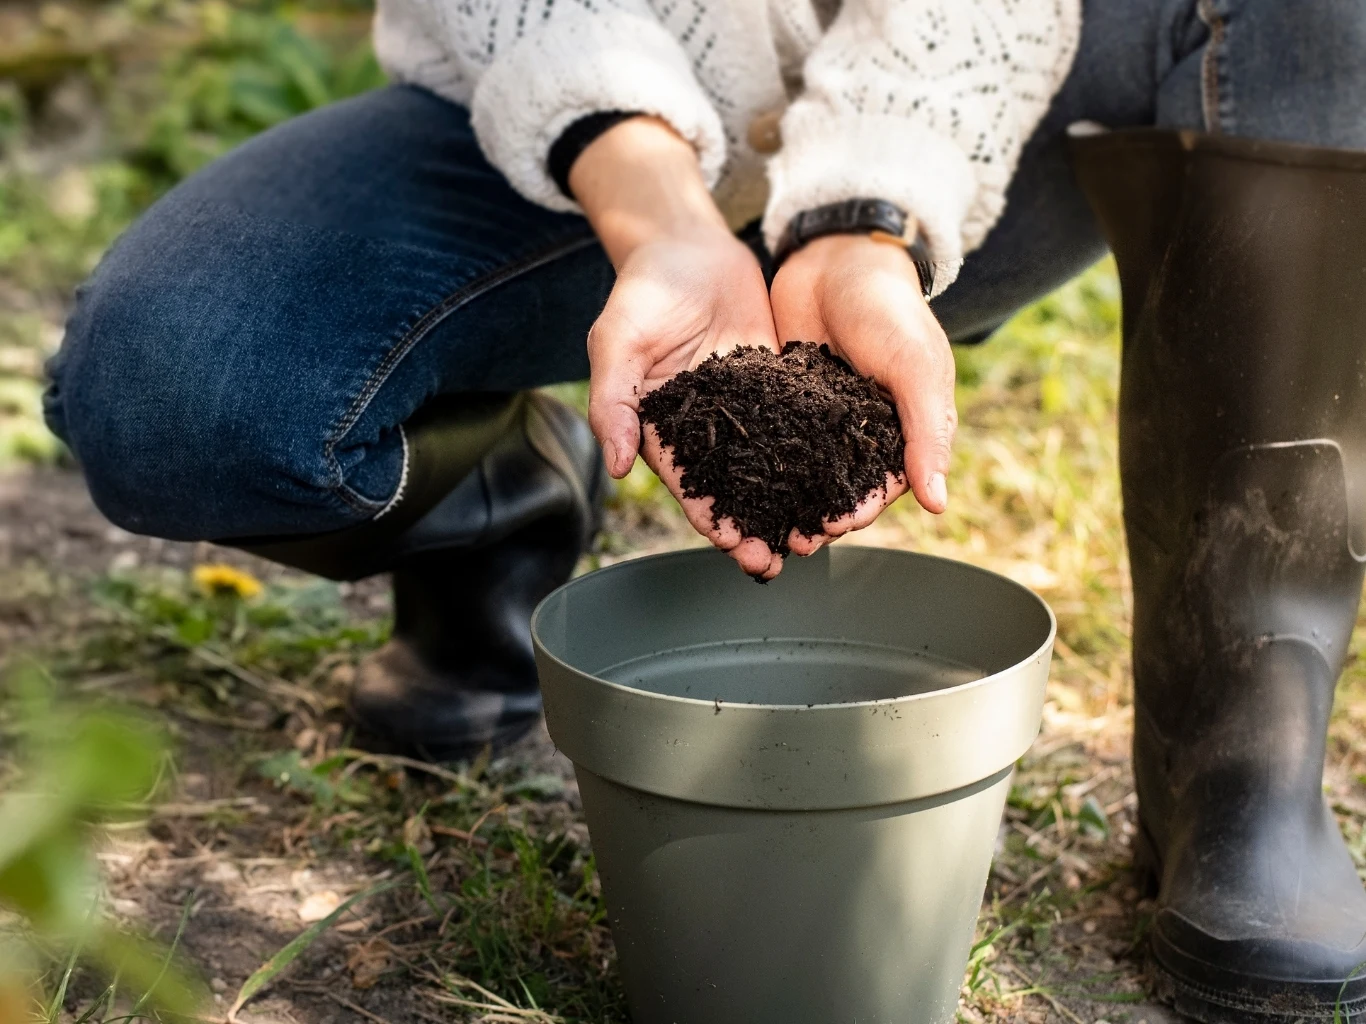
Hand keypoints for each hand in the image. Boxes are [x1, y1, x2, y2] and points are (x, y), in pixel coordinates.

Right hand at [572, 117, 785, 577]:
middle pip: (733, 487)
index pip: (690, 486)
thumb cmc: (642, 292)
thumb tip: (617, 467)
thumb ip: (614, 402)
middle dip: (756, 524)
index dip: (712, 520)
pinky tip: (843, 474)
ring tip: (819, 530)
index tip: (737, 549)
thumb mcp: (617, 342)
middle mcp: (704, 428)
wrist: (687, 244)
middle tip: (783, 558)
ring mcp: (741, 408)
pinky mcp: (773, 384)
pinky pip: (797, 423)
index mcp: (663, 429)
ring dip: (790, 499)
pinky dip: (816, 451)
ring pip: (769, 464)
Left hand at [770, 233, 955, 531]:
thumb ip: (927, 432)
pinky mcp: (780, 401)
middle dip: (812, 519)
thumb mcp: (915, 367)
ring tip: (755, 526)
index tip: (831, 529)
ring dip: (780, 502)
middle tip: (785, 542)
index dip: (857, 512)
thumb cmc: (890, 309)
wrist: (837, 255)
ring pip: (798, 474)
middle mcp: (857, 434)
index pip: (879, 488)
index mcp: (899, 432)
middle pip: (834, 490)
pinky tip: (731, 484)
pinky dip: (753, 464)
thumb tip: (938, 505)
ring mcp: (816, 420)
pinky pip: (767, 440)